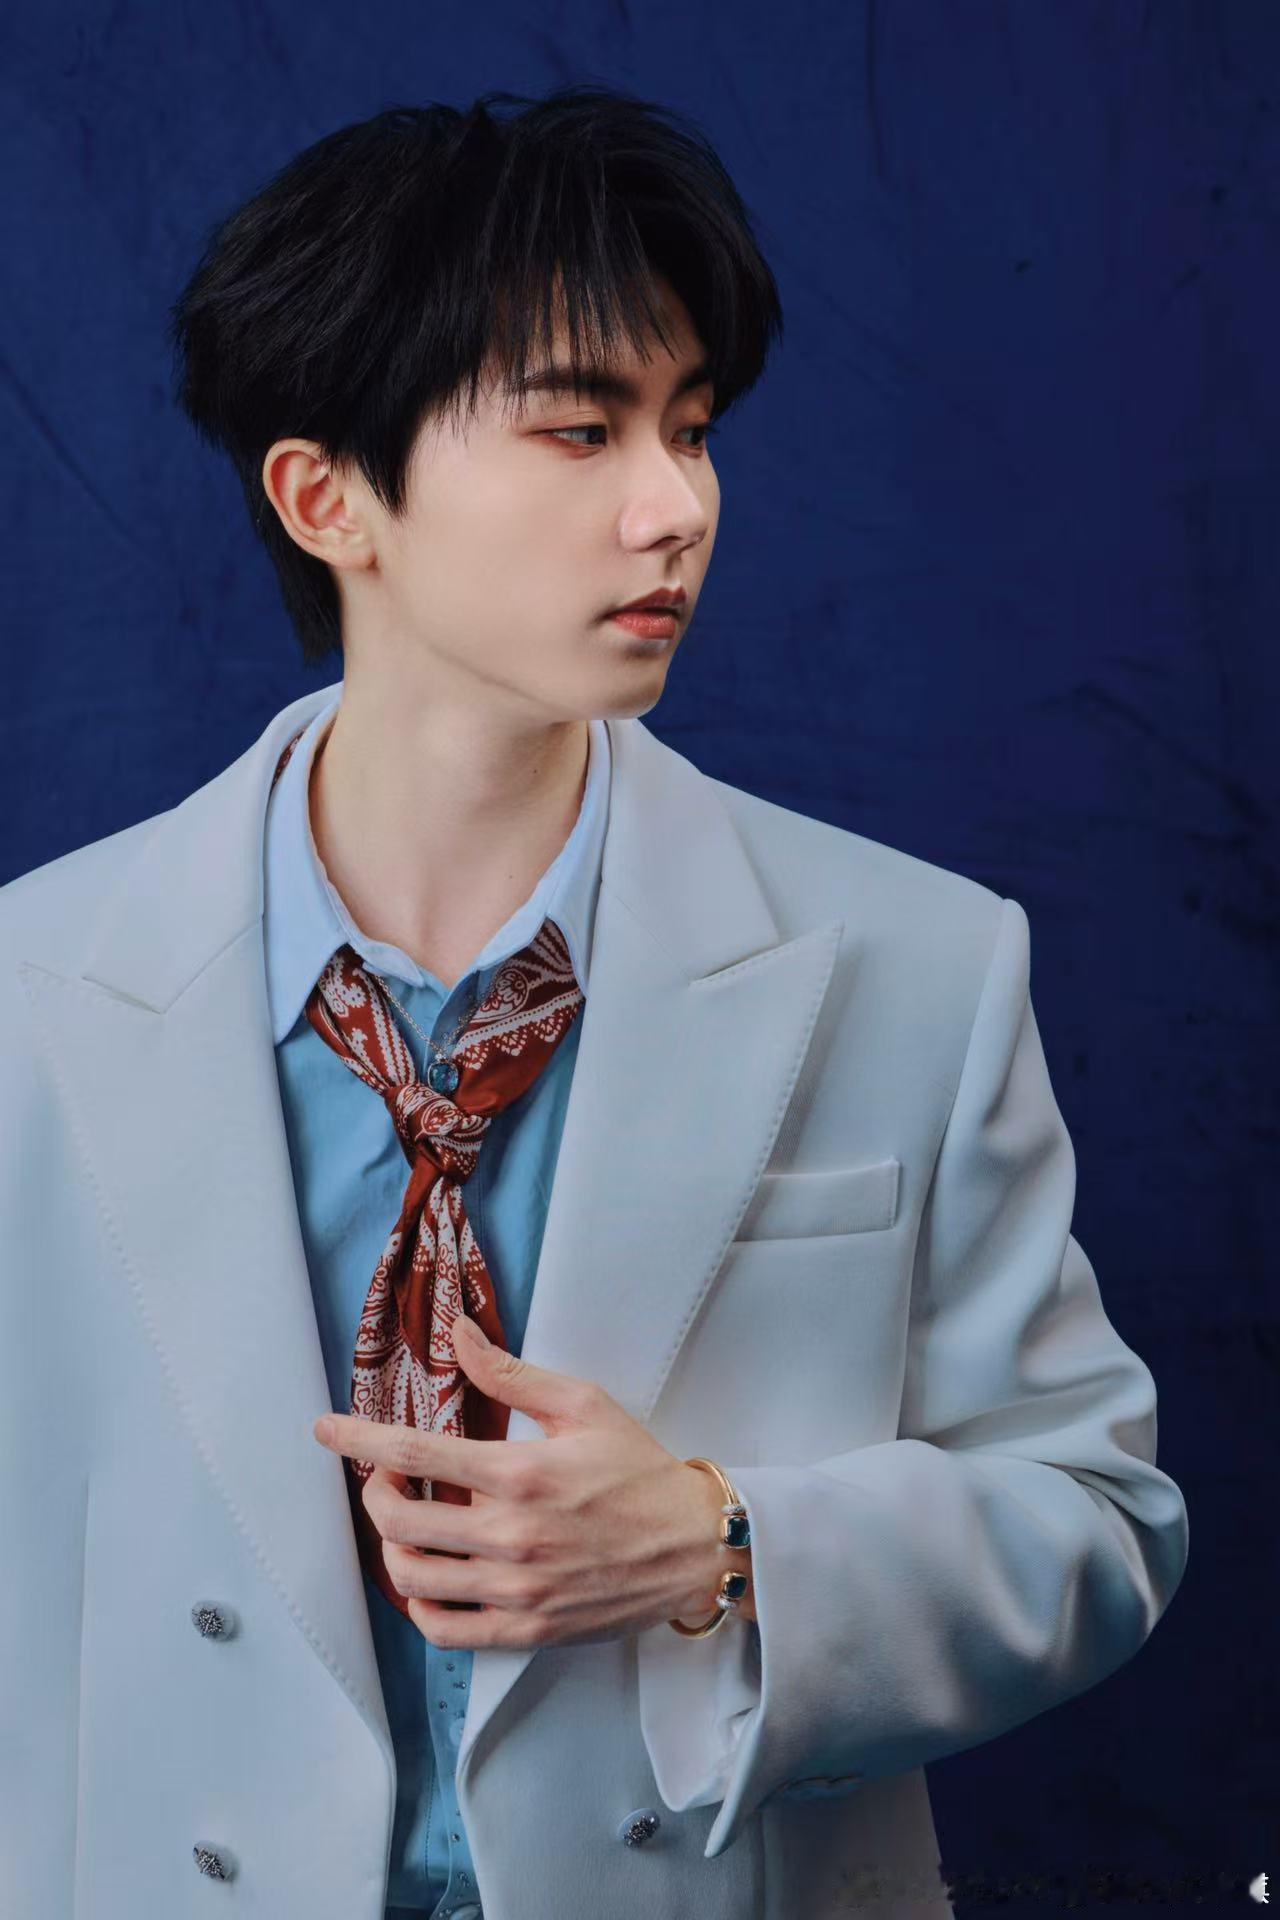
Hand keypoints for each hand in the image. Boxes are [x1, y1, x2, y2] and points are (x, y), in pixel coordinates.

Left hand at [312, 1315, 746, 1650]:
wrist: (693, 1546)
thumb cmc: (640, 1471)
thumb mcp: (583, 1404)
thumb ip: (510, 1373)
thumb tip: (457, 1334)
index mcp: (519, 1473)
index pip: (414, 1455)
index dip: (358, 1441)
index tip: (326, 1430)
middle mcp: (510, 1535)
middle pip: (399, 1520)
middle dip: (375, 1493)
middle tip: (385, 1478)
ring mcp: (515, 1588)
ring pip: (413, 1576)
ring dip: (393, 1546)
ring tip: (408, 1524)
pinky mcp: (526, 1628)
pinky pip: (444, 1629)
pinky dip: (420, 1605)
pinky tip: (427, 1579)